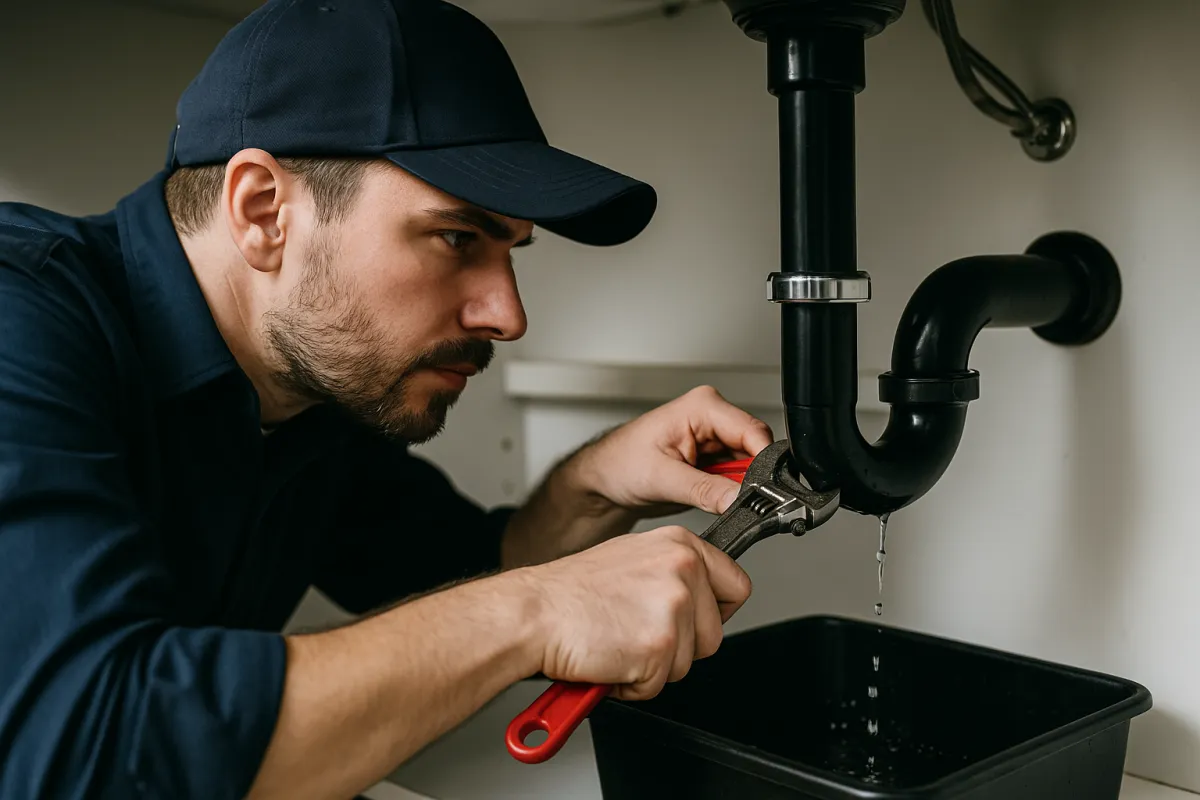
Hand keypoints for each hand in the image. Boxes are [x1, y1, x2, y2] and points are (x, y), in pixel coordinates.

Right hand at [522, 525, 752, 700]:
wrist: (531, 612)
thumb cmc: (568, 592)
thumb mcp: (631, 559)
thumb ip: (671, 573)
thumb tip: (697, 595)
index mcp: (680, 544)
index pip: (736, 586)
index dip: (714, 613)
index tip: (696, 620)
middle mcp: (683, 569)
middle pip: (714, 635)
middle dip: (679, 648)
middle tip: (636, 633)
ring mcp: (673, 607)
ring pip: (688, 664)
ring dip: (653, 667)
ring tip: (617, 641)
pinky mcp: (660, 646)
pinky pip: (658, 685)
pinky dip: (632, 684)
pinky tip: (609, 656)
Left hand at [570, 385, 773, 518]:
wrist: (603, 481)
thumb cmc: (619, 464)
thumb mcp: (662, 479)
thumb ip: (706, 490)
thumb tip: (739, 499)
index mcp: (702, 406)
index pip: (753, 431)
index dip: (761, 464)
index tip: (758, 492)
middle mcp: (712, 418)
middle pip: (756, 450)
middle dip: (747, 479)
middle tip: (724, 498)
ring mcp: (714, 439)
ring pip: (750, 467)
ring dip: (736, 487)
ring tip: (702, 493)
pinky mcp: (714, 459)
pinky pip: (738, 478)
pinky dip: (729, 492)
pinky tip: (706, 495)